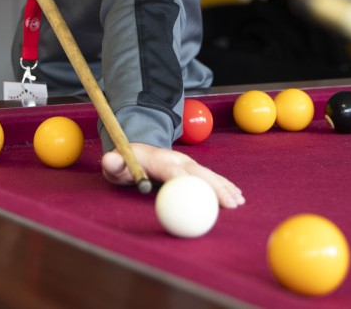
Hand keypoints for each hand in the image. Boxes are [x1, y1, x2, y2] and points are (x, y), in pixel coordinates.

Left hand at [101, 143, 244, 208]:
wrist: (137, 147)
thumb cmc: (126, 160)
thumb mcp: (115, 162)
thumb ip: (113, 163)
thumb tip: (111, 162)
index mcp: (160, 160)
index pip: (176, 173)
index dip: (188, 184)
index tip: (202, 198)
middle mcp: (178, 160)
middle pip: (200, 174)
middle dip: (216, 188)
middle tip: (231, 204)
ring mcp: (187, 162)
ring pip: (209, 175)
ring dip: (224, 187)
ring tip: (239, 201)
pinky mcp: (192, 167)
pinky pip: (210, 176)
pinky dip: (224, 184)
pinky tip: (236, 194)